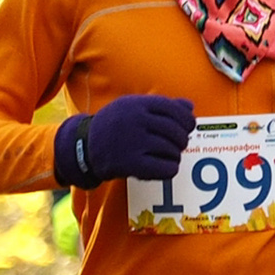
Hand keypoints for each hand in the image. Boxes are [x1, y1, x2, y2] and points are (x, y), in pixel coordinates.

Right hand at [56, 93, 193, 188]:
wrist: (84, 146)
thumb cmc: (115, 125)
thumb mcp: (132, 107)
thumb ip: (162, 106)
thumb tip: (190, 107)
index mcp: (136, 104)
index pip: (174, 109)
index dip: (187, 120)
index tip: (188, 127)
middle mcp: (135, 121)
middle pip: (177, 132)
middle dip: (182, 140)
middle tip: (176, 145)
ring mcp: (133, 142)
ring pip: (173, 151)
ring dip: (174, 156)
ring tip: (165, 156)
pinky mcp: (131, 164)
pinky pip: (167, 169)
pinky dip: (169, 169)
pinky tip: (161, 167)